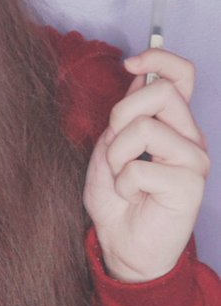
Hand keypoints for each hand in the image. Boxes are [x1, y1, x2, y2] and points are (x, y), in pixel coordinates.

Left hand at [83, 49, 209, 281]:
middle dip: (122, 112)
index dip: (159, 57)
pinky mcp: (190, 185)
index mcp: (173, 123)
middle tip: (116, 145)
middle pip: (163, 91)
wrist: (124, 247)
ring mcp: (194, 160)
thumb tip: (137, 78)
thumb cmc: (118, 200)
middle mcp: (189, 136)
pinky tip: (131, 196)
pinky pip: (140, 167)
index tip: (130, 64)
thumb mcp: (110, 148)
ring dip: (118, 153)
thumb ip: (125, 116)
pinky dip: (122, 182)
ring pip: (145, 127)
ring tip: (122, 176)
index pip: (182, 75)